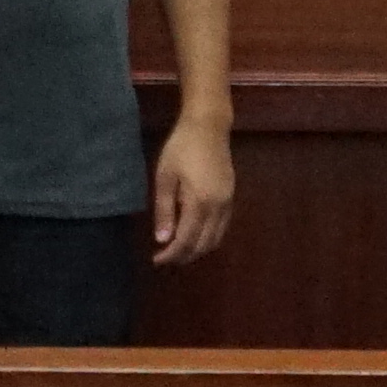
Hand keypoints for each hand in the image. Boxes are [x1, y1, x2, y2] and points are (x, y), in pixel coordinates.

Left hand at [149, 110, 237, 266]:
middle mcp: (218, 207)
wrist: (208, 127)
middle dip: (184, 256)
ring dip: (197, 250)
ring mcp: (228, 203)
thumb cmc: (181, 148)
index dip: (171, 254)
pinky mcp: (231, 197)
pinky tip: (194, 235)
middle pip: (202, 245)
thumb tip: (162, 240)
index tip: (156, 259)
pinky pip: (222, 228)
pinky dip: (208, 238)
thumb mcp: (165, 177)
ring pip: (215, 239)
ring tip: (178, 250)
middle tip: (165, 258)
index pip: (186, 240)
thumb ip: (164, 210)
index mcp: (199, 202)